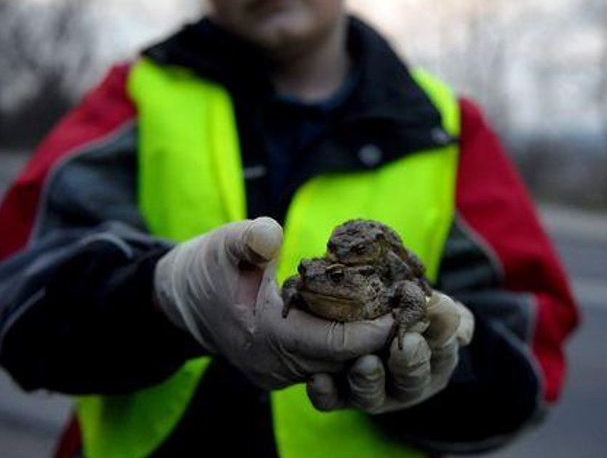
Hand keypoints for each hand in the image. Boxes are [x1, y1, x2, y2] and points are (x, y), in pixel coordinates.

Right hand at [154, 217, 394, 389]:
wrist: (180, 300)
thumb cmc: (206, 268)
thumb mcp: (223, 244)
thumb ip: (247, 239)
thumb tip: (270, 234)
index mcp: (265, 339)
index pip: (333, 343)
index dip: (374, 328)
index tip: (409, 308)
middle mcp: (279, 366)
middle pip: (347, 359)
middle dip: (386, 336)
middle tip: (426, 308)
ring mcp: (285, 372)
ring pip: (343, 363)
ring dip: (376, 340)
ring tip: (413, 310)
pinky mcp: (291, 367)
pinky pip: (333, 359)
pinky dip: (359, 339)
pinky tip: (385, 315)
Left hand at [306, 291, 474, 413]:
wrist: (354, 316)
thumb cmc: (404, 311)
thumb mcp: (429, 307)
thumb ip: (447, 314)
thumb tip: (462, 325)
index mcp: (434, 360)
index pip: (444, 352)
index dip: (443, 339)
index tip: (437, 318)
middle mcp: (404, 383)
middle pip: (412, 382)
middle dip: (410, 363)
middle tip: (405, 344)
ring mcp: (372, 392)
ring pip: (371, 396)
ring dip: (369, 380)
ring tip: (364, 362)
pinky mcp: (338, 396)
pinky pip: (330, 400)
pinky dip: (326, 393)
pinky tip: (319, 379)